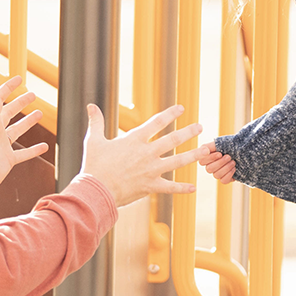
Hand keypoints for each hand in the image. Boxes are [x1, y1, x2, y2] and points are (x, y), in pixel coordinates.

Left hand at [0, 77, 48, 188]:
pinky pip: (24, 153)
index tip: (19, 79)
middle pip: (10, 112)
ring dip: (28, 122)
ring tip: (40, 113)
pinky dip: (34, 150)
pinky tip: (44, 146)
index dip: (8, 88)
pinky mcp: (9, 159)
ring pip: (17, 130)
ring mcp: (3, 145)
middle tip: (32, 95)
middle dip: (20, 102)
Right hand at [80, 104, 202, 206]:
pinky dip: (182, 188)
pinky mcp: (150, 186)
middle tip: (200, 127)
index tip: (181, 108)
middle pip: (173, 140)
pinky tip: (193, 187)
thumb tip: (91, 106)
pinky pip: (170, 187)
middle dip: (188, 132)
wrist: (96, 190)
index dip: (170, 114)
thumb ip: (96, 122)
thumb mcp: (93, 141)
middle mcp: (146, 153)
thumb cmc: (94, 165)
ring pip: (177, 161)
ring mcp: (151, 170)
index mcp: (134, 139)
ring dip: (193, 155)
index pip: (157, 122)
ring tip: (205, 150)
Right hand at [198, 144, 237, 182]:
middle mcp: (210, 166)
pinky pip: (223, 181)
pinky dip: (229, 174)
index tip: (220, 154)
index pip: (202, 161)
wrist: (244, 152)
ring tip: (233, 162)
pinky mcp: (224, 179)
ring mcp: (217, 173)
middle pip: (209, 169)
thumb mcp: (220, 143)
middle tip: (229, 157)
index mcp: (207, 157)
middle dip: (220, 163)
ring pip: (216, 175)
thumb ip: (210, 146)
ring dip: (226, 168)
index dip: (210, 159)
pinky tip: (234, 168)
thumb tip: (204, 150)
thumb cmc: (231, 146)